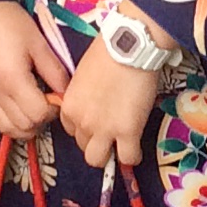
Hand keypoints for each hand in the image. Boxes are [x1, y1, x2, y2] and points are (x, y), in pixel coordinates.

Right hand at [0, 0, 68, 137]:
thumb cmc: (9, 21)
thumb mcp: (39, 43)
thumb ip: (55, 72)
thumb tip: (66, 93)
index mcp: (12, 81)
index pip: (38, 115)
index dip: (53, 110)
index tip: (57, 96)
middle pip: (23, 128)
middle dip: (40, 120)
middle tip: (47, 102)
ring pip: (5, 129)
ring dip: (23, 125)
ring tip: (31, 107)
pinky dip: (4, 121)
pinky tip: (12, 106)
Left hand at [60, 36, 160, 169]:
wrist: (128, 47)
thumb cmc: (108, 53)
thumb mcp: (84, 76)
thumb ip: (84, 95)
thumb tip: (96, 104)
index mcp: (70, 106)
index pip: (70, 130)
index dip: (85, 127)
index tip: (96, 122)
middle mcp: (82, 121)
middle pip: (82, 146)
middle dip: (96, 140)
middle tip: (111, 131)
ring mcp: (104, 129)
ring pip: (97, 159)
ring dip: (109, 153)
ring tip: (121, 144)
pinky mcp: (127, 132)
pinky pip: (128, 158)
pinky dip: (132, 157)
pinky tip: (136, 149)